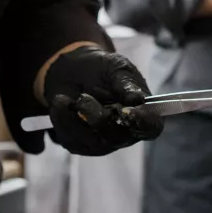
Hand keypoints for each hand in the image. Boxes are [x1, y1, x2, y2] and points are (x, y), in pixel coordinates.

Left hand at [42, 46, 163, 155]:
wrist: (73, 71)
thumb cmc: (101, 69)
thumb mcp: (116, 67)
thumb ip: (126, 83)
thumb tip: (138, 99)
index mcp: (142, 114)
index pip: (151, 127)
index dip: (142, 123)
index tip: (126, 111)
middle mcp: (126, 133)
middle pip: (117, 138)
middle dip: (97, 118)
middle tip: (83, 98)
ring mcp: (103, 142)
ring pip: (91, 142)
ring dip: (74, 118)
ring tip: (63, 98)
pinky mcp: (81, 145)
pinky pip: (71, 140)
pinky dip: (61, 120)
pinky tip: (60, 103)